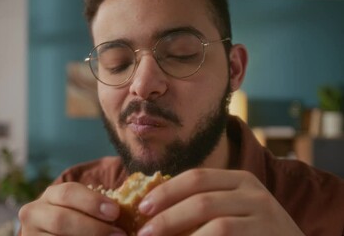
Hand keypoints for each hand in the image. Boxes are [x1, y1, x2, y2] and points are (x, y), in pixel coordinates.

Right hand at [18, 182, 126, 234]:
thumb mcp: (84, 209)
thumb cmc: (79, 219)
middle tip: (119, 234)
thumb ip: (101, 209)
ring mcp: (30, 235)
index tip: (115, 212)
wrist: (55, 234)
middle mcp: (34, 213)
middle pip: (61, 219)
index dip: (92, 202)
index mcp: (51, 196)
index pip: (68, 192)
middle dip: (93, 228)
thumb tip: (129, 211)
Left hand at [136, 169, 303, 235]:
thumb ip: (203, 203)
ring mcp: (264, 216)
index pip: (196, 177)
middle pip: (201, 200)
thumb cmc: (252, 229)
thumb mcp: (232, 207)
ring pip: (216, 225)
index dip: (166, 191)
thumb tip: (154, 209)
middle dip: (167, 217)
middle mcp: (253, 192)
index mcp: (239, 179)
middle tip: (143, 232)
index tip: (142, 206)